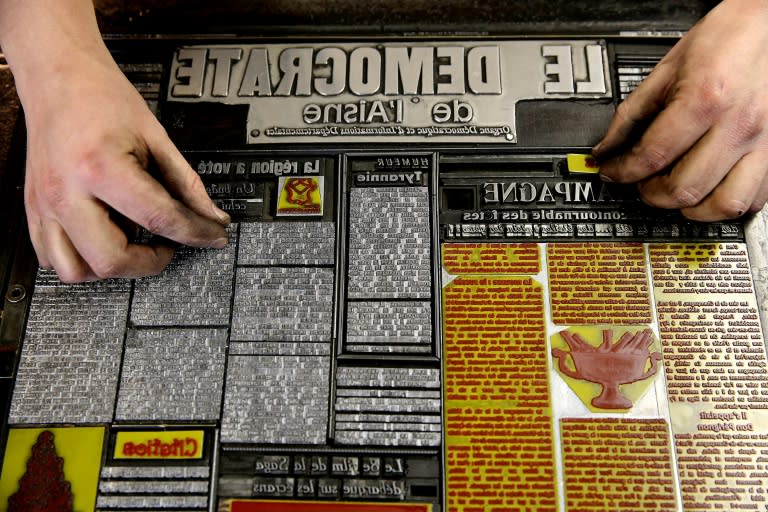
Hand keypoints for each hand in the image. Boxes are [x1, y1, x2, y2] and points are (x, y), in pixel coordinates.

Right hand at [21, 50, 229, 281]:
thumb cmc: (101, 98)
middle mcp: (66, 192)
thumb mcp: (155, 136)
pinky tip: (102, 240)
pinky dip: (81, 260)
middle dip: (150, 262)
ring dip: (112, 267)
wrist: (58, 76)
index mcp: (100, 168)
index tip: (213, 236)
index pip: (159, 218)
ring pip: (75, 270)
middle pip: (111, 259)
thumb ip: (186, 182)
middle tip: (169, 246)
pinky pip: (52, 257)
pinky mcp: (34, 208)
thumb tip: (211, 215)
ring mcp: (45, 204)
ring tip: (135, 246)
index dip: (195, 233)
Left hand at [593, 0, 767, 220]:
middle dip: (651, 194)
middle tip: (642, 185)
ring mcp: (763, 141)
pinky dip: (727, 203)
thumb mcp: (667, 68)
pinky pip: (755, 198)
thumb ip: (632, 112)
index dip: (622, 171)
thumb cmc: (726, 38)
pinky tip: (711, 188)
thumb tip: (606, 147)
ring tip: (676, 192)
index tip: (612, 172)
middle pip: (685, 189)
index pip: (652, 156)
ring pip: (724, 204)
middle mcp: (738, 125)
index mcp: (705, 100)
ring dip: (691, 208)